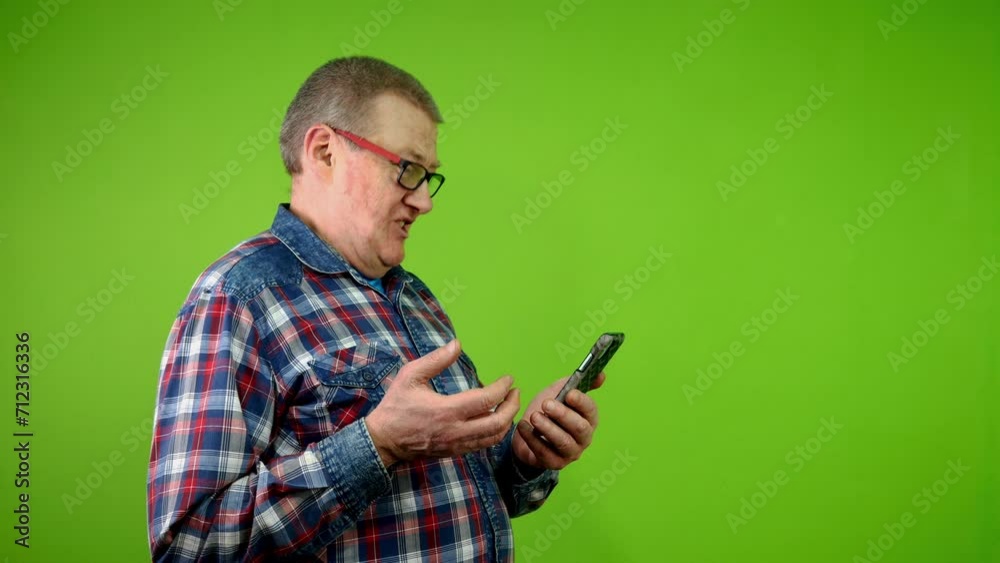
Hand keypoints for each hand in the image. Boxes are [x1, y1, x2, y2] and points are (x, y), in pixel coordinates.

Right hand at [365, 340, 520, 466]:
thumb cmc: (396, 405)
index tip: (508, 379)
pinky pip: (483, 445)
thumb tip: (457, 344)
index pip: (486, 400)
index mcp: (446, 410)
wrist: (384, 440)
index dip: (502, 389)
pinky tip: (496, 420)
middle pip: (498, 423)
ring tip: (510, 405)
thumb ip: (435, 360)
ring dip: (507, 421)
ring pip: (494, 438)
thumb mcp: (410, 376)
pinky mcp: (455, 452)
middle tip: (515, 392)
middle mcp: (456, 430)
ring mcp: (457, 444)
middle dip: (512, 406)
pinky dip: (496, 433)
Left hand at [513, 372, 604, 469]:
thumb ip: (576, 383)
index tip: (569, 394)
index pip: (591, 410)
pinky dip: (532, 439)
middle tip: (546, 404)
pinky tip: (523, 427)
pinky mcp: (555, 463)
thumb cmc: (548, 412)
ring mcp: (570, 453)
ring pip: (563, 442)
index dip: (582, 402)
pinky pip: (545, 453)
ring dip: (548, 428)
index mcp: (588, 418)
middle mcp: (584, 438)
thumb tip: (601, 375)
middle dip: (563, 415)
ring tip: (534, 416)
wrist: (528, 433)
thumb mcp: (559, 392)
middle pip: (579, 428)